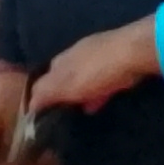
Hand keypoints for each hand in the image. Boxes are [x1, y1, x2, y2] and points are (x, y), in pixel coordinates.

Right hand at [32, 16, 162, 113]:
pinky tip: (102, 100)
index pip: (45, 77)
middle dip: (63, 92)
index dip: (42, 94)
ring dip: (82, 92)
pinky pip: (104, 78)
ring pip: (85, 77)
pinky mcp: (119, 60)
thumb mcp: (64, 86)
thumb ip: (45, 94)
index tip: (42, 111)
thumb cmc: (95, 71)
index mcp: (61, 58)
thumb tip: (29, 105)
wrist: (134, 53)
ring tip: (82, 109)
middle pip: (65, 75)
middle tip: (63, 111)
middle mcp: (77, 53)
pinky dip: (99, 90)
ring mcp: (99, 54)